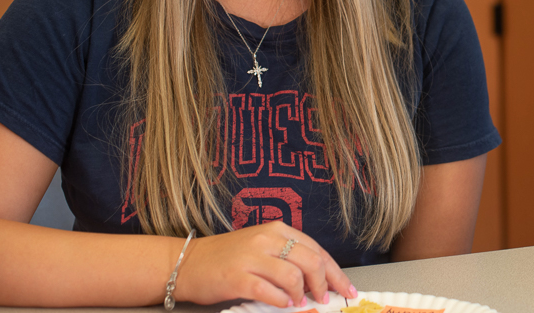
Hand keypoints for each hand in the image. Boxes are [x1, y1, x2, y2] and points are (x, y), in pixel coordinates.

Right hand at [174, 221, 356, 306]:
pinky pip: (268, 290)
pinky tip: (282, 304)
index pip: (316, 250)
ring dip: (301, 295)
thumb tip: (319, 280)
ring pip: (293, 276)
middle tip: (323, 299)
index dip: (335, 272)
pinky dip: (281, 301)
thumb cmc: (227, 258)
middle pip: (310, 261)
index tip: (346, 288)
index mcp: (277, 230)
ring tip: (298, 303)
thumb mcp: (262, 248)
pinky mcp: (236, 277)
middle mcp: (266, 239)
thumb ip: (288, 258)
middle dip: (324, 284)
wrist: (188, 262)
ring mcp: (251, 257)